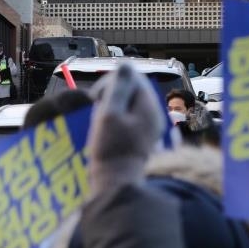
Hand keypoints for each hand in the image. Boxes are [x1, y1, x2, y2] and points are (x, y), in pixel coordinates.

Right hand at [86, 64, 164, 194]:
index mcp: (148, 105)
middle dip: (110, 94)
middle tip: (96, 110)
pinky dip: (115, 119)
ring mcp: (148, 126)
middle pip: (131, 89)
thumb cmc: (111, 150)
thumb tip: (125, 64)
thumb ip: (118, 88)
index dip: (111, 82)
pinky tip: (105, 131)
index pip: (132, 76)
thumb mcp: (109, 115)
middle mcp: (152, 113)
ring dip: (111, 107)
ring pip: (128, 103)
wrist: (117, 183)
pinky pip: (128, 118)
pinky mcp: (141, 137)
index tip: (96, 98)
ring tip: (99, 122)